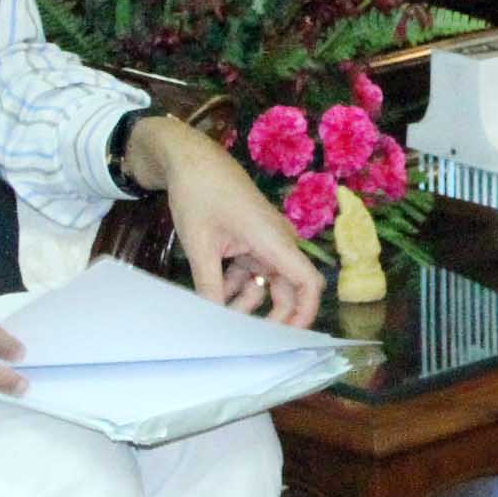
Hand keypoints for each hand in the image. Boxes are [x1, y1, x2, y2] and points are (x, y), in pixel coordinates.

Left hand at [131, 114, 325, 326]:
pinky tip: (213, 294)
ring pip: (267, 282)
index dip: (305, 313)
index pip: (308, 282)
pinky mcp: (251, 239)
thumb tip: (212, 319)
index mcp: (273, 240)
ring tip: (218, 316)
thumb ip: (210, 285)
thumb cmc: (198, 194)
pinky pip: (252, 270)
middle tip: (247, 338)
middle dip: (272, 315)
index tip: (287, 339)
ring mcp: (265, 240)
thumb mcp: (200, 245)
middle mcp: (277, 242)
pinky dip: (235, 285)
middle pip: (289, 288)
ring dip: (247, 301)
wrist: (189, 157)